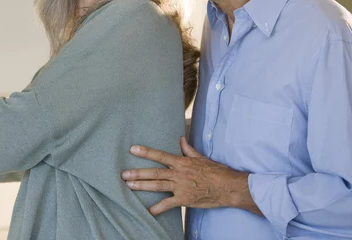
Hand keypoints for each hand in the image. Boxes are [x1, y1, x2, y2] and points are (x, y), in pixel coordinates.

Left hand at [121, 137, 252, 215]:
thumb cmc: (216, 171)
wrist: (227, 187)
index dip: (146, 152)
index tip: (132, 149)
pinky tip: (148, 211)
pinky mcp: (184, 199)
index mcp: (181, 162)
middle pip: (154, 172)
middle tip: (123, 174)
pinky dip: (158, 208)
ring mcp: (180, 187)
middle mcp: (178, 174)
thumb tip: (180, 140)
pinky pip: (168, 204)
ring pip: (158, 185)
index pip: (160, 155)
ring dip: (142, 186)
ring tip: (129, 186)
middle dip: (138, 173)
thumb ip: (188, 150)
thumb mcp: (201, 157)